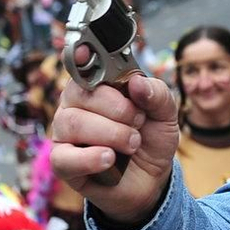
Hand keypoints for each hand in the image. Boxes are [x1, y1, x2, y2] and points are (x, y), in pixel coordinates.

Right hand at [50, 61, 178, 225]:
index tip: (85, 50)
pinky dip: (89, 158)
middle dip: (119, 110)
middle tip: (139, 123)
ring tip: (132, 145)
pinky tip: (110, 159)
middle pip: (80, 94)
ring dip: (111, 134)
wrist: (152, 179)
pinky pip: (63, 157)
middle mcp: (75, 106)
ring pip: (72, 123)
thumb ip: (157, 94)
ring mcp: (65, 134)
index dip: (80, 55)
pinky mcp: (63, 163)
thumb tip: (136, 82)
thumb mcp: (165, 115)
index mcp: (96, 87)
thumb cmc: (151, 140)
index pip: (79, 64)